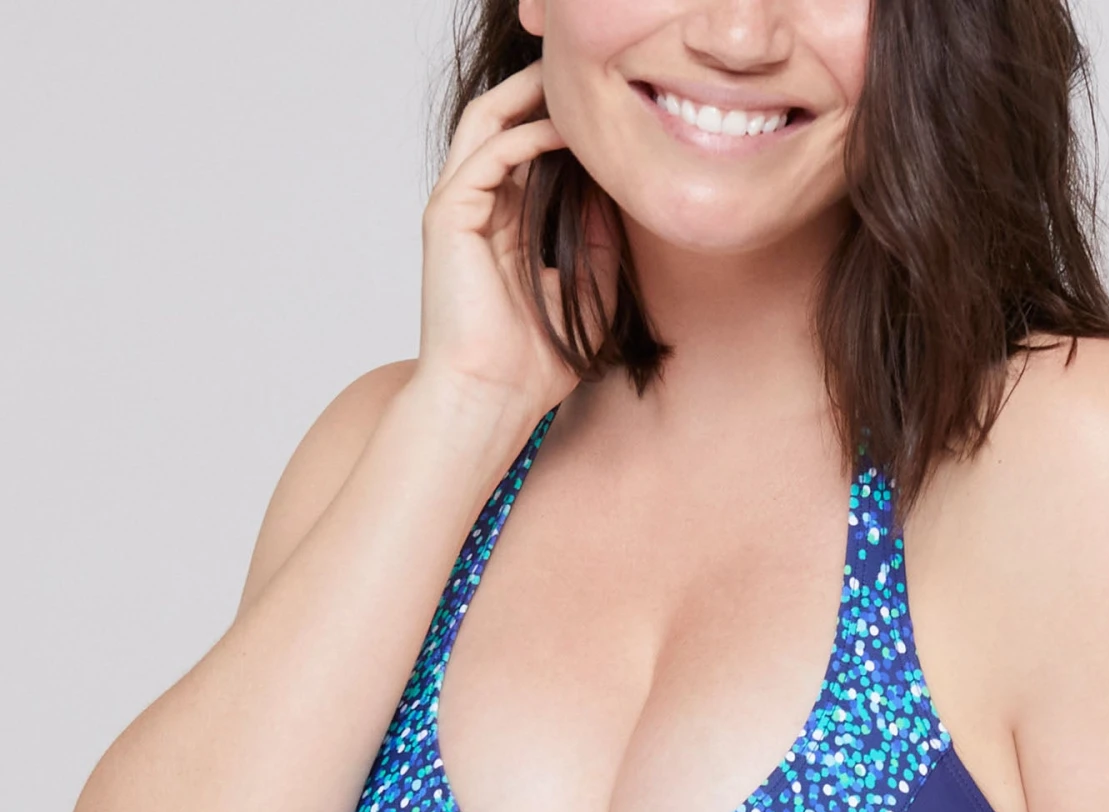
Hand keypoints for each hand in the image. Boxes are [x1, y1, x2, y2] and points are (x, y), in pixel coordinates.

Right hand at [415, 60, 620, 416]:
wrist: (492, 399)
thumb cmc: (531, 365)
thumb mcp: (586, 292)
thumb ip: (600, 243)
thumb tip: (620, 196)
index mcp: (501, 232)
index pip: (528, 159)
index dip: (561, 130)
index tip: (605, 117)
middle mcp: (476, 214)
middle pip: (502, 128)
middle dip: (537, 95)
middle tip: (581, 77)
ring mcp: (458, 212)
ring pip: (487, 127)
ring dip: (527, 97)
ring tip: (570, 82)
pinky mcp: (448, 216)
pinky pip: (488, 155)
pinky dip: (524, 134)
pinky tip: (563, 130)